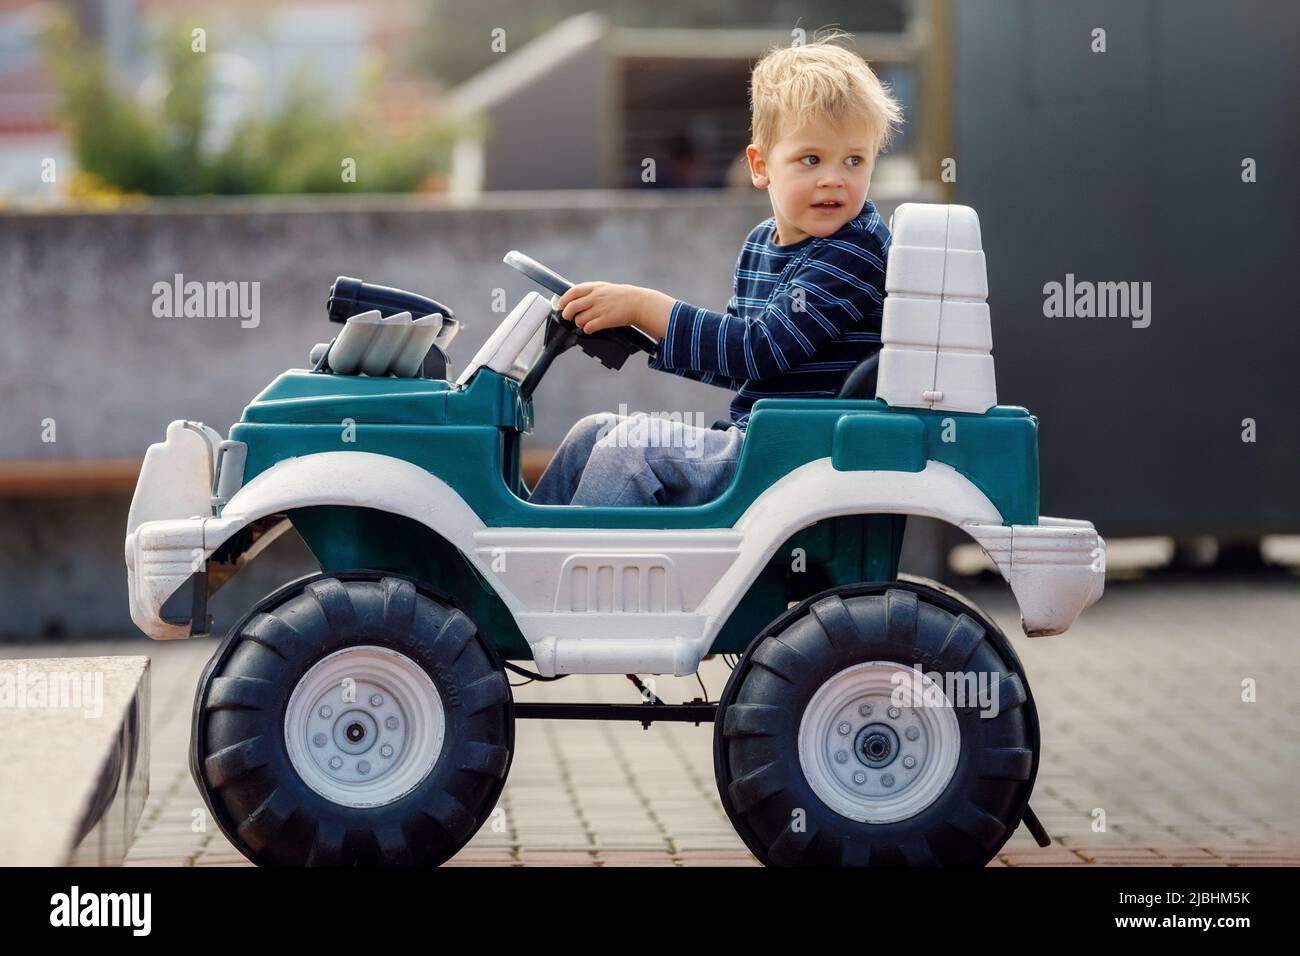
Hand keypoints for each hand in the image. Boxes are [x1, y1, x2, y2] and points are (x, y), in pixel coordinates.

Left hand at [557, 282, 673, 338]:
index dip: (564, 299)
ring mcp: (600, 309)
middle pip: (572, 307)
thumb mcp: (604, 288)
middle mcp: (596, 297)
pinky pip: (589, 327)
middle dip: (567, 314)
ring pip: (579, 319)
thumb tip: (574, 298)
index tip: (561, 305)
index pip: (572, 292)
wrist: (638, 303)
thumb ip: (590, 292)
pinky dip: (587, 329)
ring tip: (584, 323)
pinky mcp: (606, 320)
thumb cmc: (621, 296)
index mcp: (594, 287)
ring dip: (579, 323)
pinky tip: (590, 328)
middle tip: (568, 317)